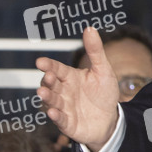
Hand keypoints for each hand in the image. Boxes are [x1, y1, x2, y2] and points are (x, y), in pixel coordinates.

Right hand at [36, 27, 119, 151]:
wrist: (111, 118)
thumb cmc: (104, 93)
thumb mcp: (103, 70)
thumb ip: (96, 51)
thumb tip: (90, 28)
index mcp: (70, 77)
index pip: (57, 69)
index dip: (49, 65)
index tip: (40, 62)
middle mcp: (63, 91)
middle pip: (51, 85)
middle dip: (47, 81)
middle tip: (48, 76)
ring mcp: (64, 107)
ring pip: (52, 101)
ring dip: (47, 97)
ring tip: (43, 92)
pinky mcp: (67, 123)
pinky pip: (60, 119)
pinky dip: (55, 116)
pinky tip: (53, 112)